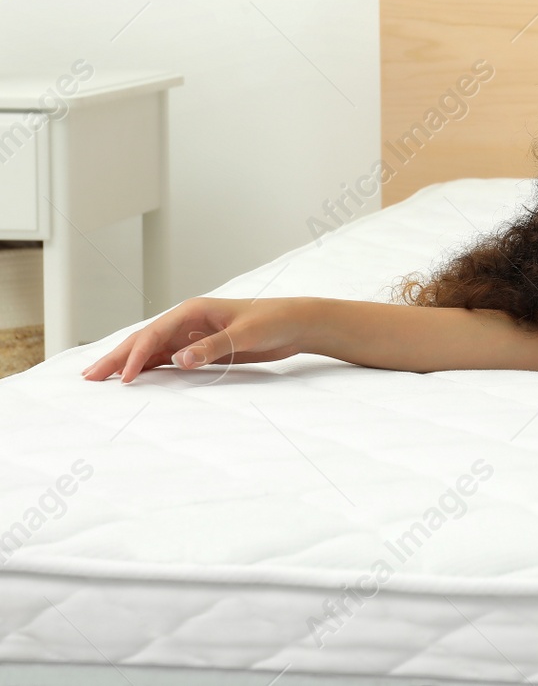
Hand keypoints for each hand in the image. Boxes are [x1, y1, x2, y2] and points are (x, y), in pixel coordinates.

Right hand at [81, 296, 317, 383]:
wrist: (295, 324)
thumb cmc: (273, 322)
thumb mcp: (245, 335)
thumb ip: (212, 347)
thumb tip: (179, 360)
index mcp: (193, 311)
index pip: (154, 334)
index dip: (135, 356)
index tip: (122, 379)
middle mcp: (187, 321)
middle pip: (143, 340)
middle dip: (116, 357)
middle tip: (89, 376)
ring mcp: (191, 335)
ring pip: (151, 350)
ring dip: (126, 363)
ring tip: (100, 378)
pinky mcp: (199, 348)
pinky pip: (166, 359)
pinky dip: (147, 368)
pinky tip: (132, 378)